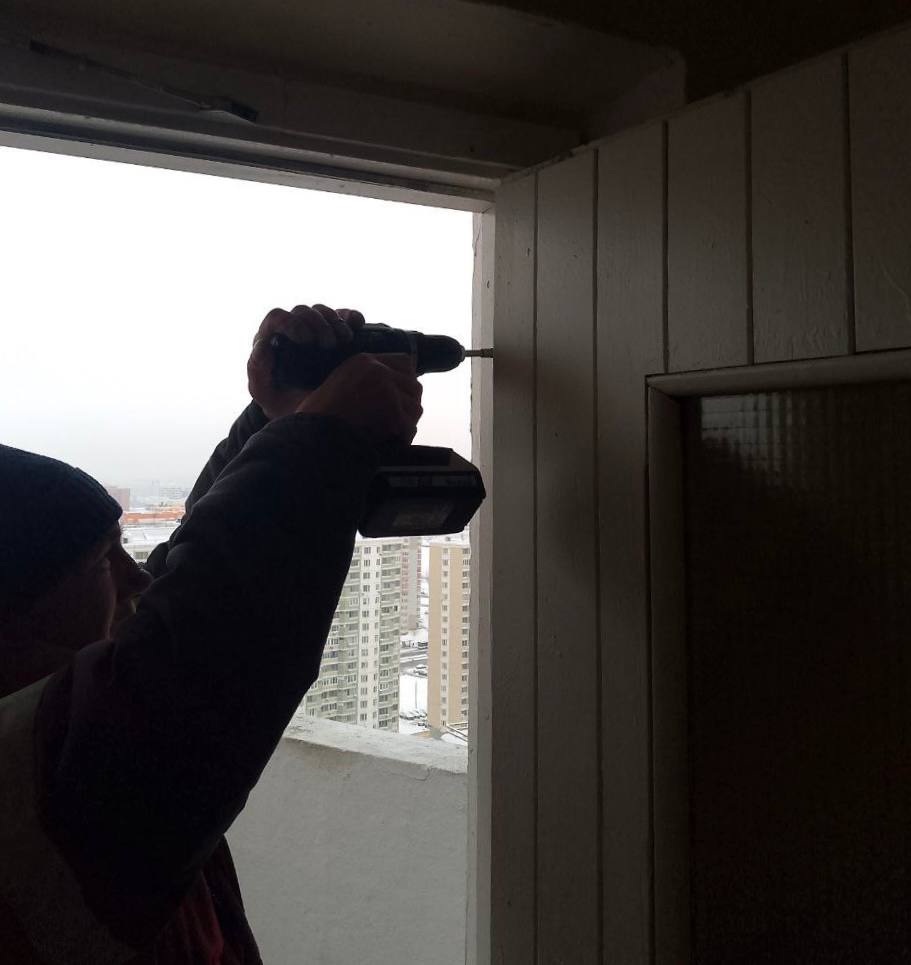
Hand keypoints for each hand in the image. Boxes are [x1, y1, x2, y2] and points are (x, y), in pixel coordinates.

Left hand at [247, 304, 365, 418]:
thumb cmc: (284, 404)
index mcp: (271, 339)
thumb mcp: (266, 393)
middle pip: (302, 311)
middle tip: (329, 344)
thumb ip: (257, 371)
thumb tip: (262, 344)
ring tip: (345, 342)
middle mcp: (292, 330)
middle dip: (317, 324)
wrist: (313, 415)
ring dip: (335, 322)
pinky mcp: (336, 332)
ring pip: (322, 311)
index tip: (306, 340)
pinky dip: (351, 317)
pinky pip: (344, 316)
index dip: (291, 323)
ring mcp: (315, 330)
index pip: (277, 318)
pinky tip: (358, 325)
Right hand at [296, 353, 422, 447]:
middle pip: (414, 385)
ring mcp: (386, 387)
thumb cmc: (319, 416)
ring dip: (407, 423)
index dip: (407, 382)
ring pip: (415, 406)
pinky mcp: (391, 408)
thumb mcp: (341, 384)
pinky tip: (392, 443)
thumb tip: (398, 388)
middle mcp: (377, 369)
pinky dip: (403, 438)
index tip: (402, 399)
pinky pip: (409, 425)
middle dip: (409, 406)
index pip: (405, 362)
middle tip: (399, 422)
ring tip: (394, 433)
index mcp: (364, 360)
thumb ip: (366, 381)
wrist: (311, 432)